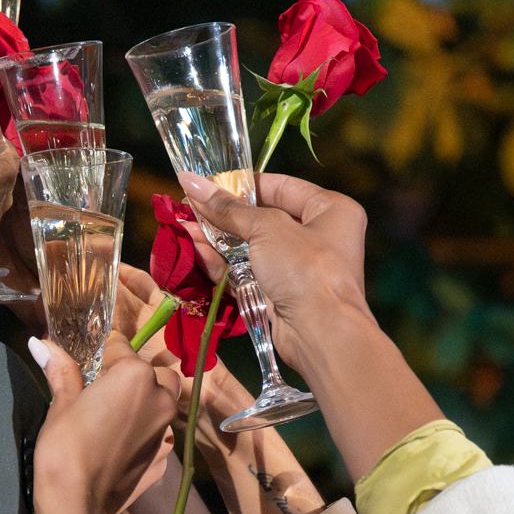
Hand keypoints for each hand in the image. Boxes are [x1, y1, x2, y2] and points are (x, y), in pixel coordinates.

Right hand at [35, 332, 184, 513]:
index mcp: (135, 375)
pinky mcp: (164, 457)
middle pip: (151, 373)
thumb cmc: (65, 447)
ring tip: (112, 417)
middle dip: (131, 376)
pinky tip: (119, 443)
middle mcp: (160, 397)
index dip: (101, 354)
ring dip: (143, 401)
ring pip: (161, 402)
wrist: (79, 502)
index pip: (120, 346)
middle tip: (101, 392)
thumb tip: (41, 343)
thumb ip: (62, 371)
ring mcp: (166, 430)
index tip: (85, 367)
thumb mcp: (61, 405)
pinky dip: (143, 431)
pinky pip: (158, 433)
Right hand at [181, 170, 439, 477]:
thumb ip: (228, 208)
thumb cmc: (305, 268)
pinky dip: (222, 262)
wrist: (320, 332)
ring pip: (250, 246)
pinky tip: (195, 250)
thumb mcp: (266, 228)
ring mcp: (297, 267)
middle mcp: (318, 235)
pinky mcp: (279, 293)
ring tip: (183, 226)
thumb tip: (191, 181)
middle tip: (188, 205)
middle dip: (223, 214)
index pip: (281, 186)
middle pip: (262, 217)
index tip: (209, 182)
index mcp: (330, 210)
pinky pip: (247, 271)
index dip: (243, 183)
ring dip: (216, 237)